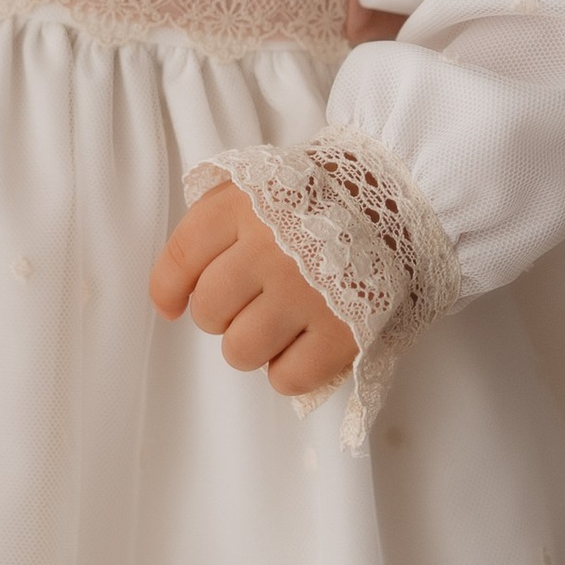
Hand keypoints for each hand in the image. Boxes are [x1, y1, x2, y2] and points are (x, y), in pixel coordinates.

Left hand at [148, 182, 357, 397]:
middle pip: (208, 312)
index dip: (168, 290)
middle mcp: (268, 250)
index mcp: (240, 208)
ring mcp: (305, 293)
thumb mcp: (255, 187)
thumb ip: (212, 227)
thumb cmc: (318, 197)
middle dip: (220, 315)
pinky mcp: (342, 332)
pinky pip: (287, 378)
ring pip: (240, 351)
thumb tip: (171, 297)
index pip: (180, 259)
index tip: (173, 306)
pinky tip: (302, 346)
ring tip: (275, 326)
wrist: (396, 196)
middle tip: (248, 303)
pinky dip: (288, 372)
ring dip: (251, 346)